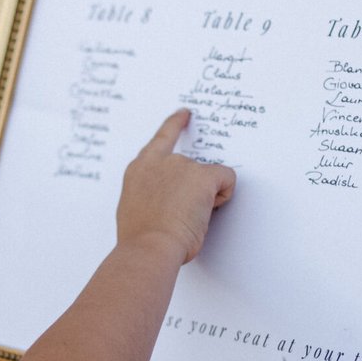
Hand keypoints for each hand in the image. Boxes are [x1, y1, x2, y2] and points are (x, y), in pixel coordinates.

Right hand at [116, 109, 235, 264]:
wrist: (149, 247)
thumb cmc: (141, 239)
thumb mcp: (135, 210)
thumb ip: (148, 196)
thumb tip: (161, 203)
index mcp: (139, 170)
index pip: (160, 140)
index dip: (174, 125)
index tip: (184, 114)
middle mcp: (160, 162)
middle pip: (190, 168)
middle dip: (193, 189)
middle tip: (182, 216)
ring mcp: (182, 166)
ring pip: (207, 178)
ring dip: (205, 196)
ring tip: (188, 219)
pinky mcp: (202, 176)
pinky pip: (226, 178)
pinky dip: (224, 194)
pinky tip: (210, 210)